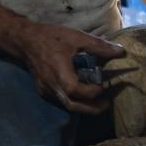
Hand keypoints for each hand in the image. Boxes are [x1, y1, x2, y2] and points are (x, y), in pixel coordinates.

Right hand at [9, 22, 124, 114]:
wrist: (24, 40)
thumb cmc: (50, 37)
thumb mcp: (76, 37)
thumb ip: (99, 46)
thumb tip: (121, 51)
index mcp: (60, 74)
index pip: (79, 91)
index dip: (95, 91)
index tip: (106, 84)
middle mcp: (52, 86)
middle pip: (74, 106)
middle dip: (93, 108)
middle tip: (108, 103)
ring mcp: (46, 90)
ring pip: (67, 106)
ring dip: (84, 106)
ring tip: (98, 100)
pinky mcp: (43, 90)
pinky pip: (60, 100)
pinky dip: (73, 101)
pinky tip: (81, 94)